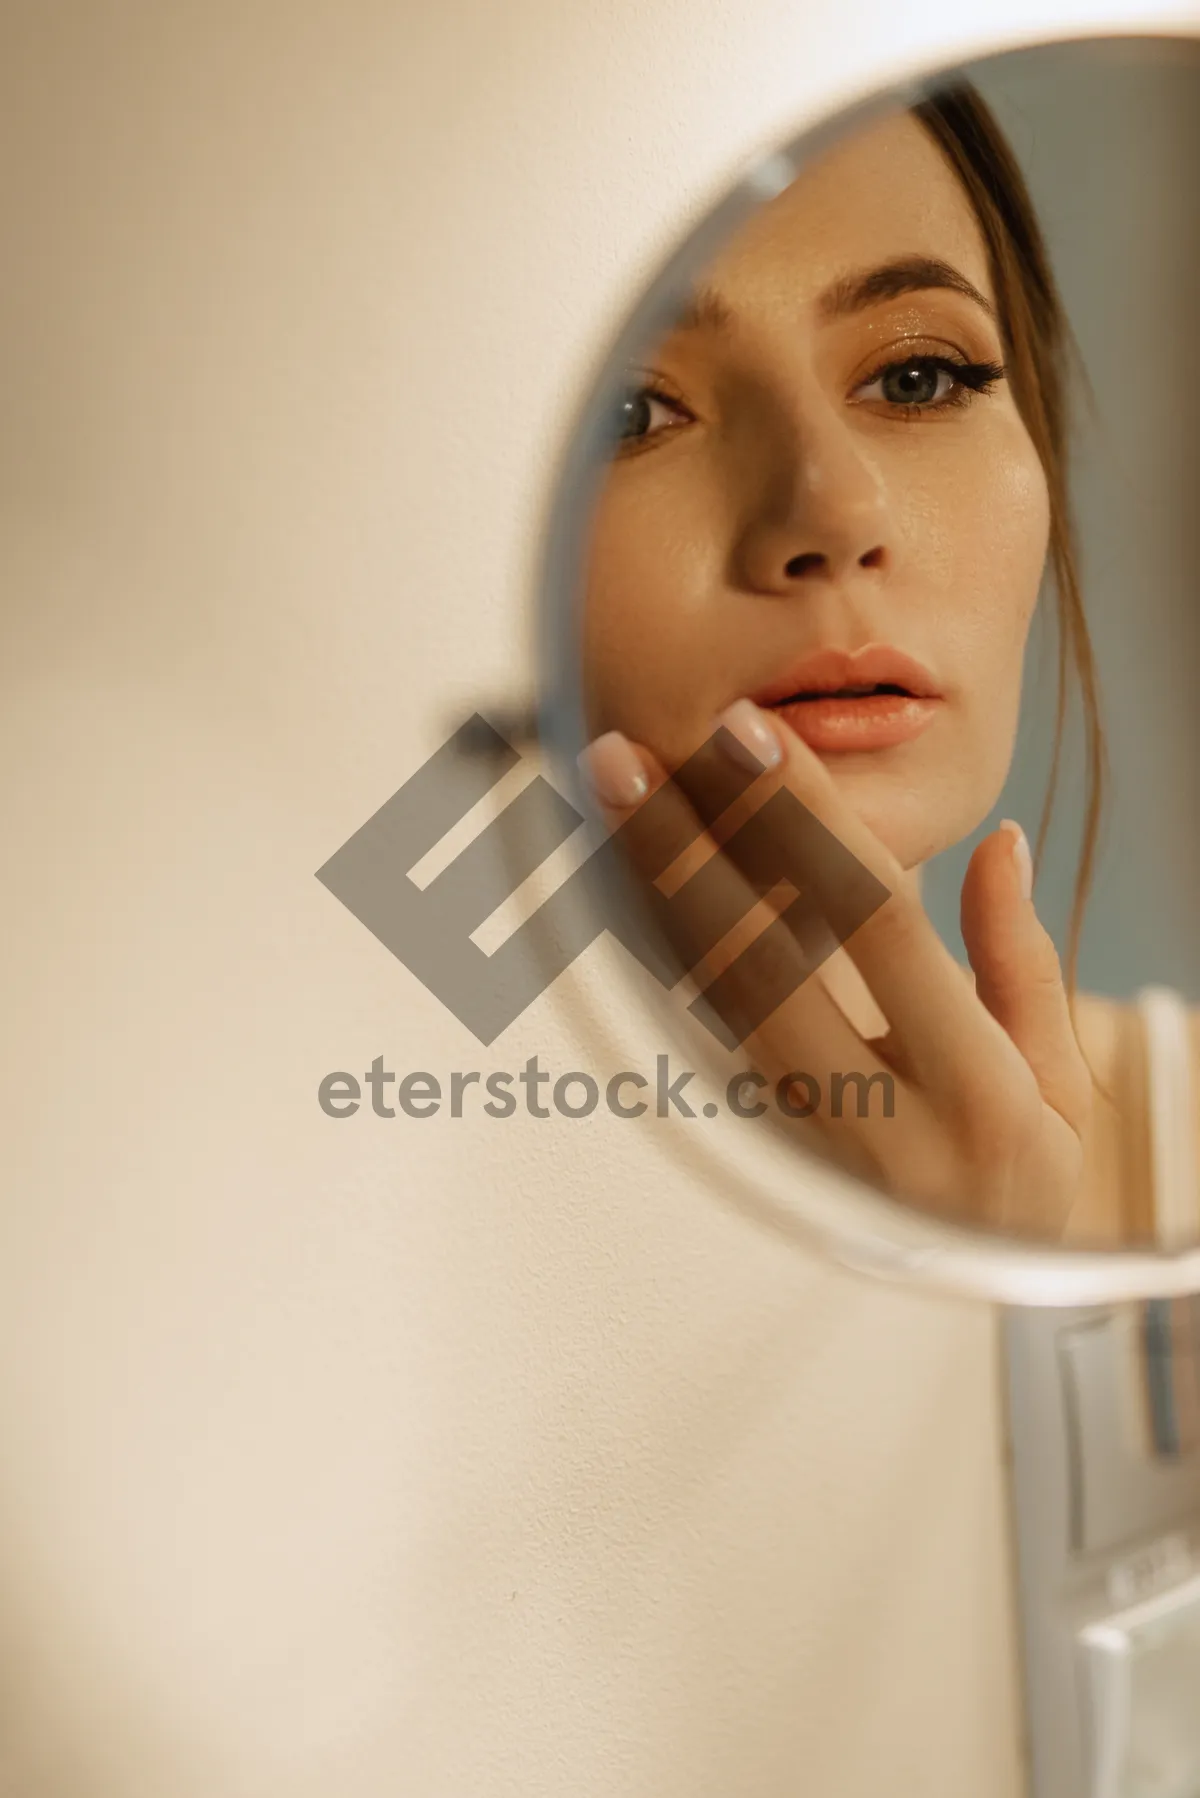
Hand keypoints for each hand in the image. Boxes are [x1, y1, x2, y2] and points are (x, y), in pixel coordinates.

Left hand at [578, 699, 1092, 1237]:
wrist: (960, 1300)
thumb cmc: (1018, 1179)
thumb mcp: (1061, 1085)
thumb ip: (1024, 963)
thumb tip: (1000, 846)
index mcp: (974, 1094)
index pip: (876, 925)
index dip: (808, 824)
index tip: (752, 739)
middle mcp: (875, 1120)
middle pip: (762, 959)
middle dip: (688, 849)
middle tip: (627, 757)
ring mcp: (802, 1142)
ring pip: (712, 996)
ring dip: (651, 891)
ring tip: (604, 802)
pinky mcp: (755, 1146)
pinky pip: (698, 1033)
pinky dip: (655, 949)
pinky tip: (616, 881)